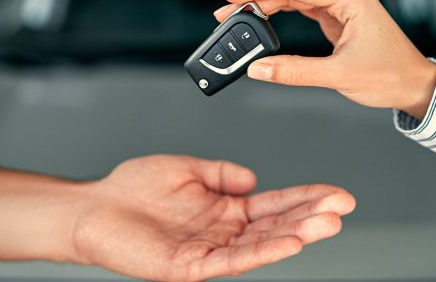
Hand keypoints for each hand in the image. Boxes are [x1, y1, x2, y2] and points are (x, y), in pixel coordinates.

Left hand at [71, 154, 354, 280]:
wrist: (93, 208)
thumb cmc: (132, 190)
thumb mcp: (186, 168)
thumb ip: (222, 172)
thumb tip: (254, 178)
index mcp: (224, 208)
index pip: (274, 204)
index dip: (305, 198)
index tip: (337, 193)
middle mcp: (222, 231)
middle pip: (276, 225)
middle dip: (311, 215)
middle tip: (342, 207)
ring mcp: (209, 250)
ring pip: (261, 244)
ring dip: (296, 235)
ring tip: (327, 224)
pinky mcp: (191, 266)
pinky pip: (232, 260)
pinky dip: (263, 252)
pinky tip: (288, 243)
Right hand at [214, 0, 435, 118]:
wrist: (416, 85)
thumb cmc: (391, 76)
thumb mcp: (339, 76)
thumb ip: (295, 71)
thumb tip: (259, 68)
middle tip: (226, 10)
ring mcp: (342, 6)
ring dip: (266, 6)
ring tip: (238, 15)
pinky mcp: (338, 18)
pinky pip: (303, 10)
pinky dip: (280, 15)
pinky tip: (262, 20)